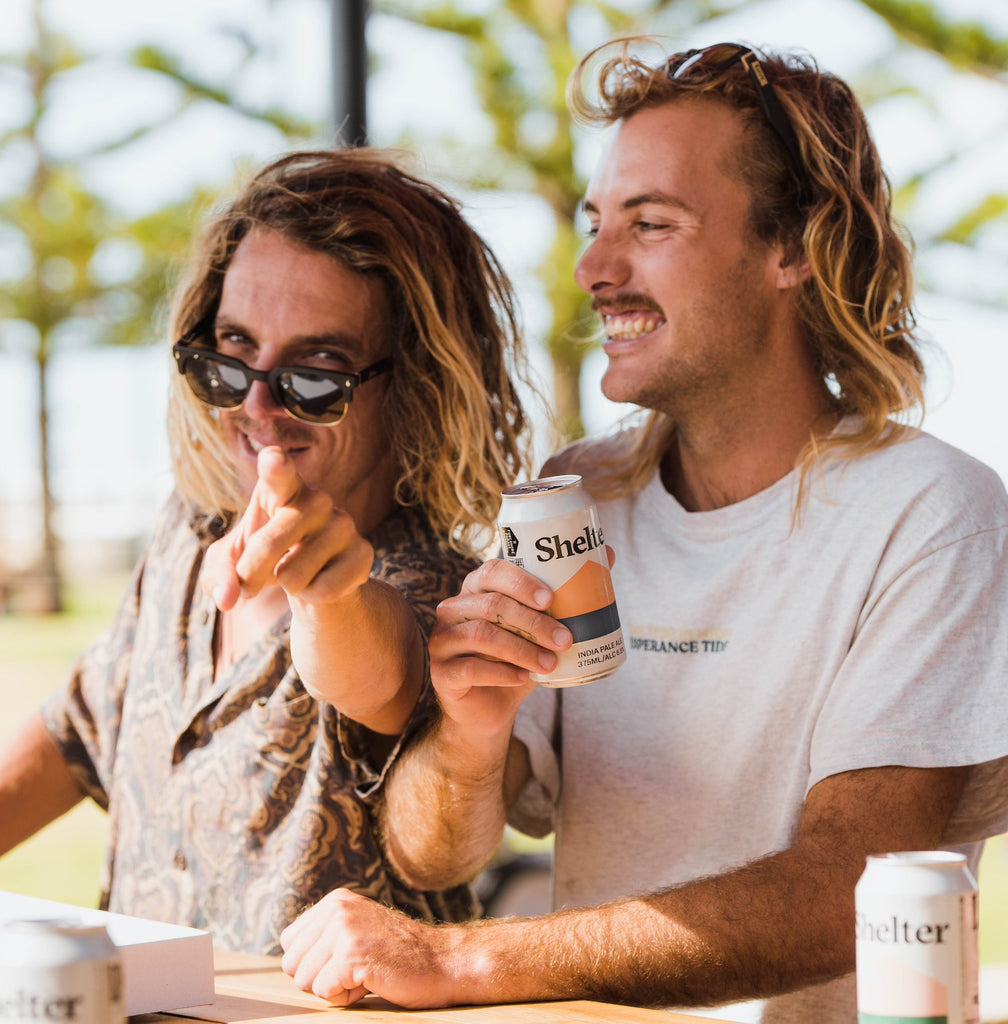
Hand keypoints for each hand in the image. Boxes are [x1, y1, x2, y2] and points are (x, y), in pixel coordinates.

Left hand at [203, 446, 372, 610]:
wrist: (315, 578)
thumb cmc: (264, 559)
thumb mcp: (230, 565)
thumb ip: (219, 577)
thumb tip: (226, 599)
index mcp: (281, 488)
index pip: (278, 471)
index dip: (275, 466)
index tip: (273, 459)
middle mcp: (316, 499)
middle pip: (267, 545)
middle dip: (250, 574)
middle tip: (251, 580)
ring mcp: (343, 524)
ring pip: (292, 577)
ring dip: (284, 586)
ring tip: (295, 572)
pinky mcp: (363, 552)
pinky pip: (321, 591)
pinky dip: (311, 597)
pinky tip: (320, 580)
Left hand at [280, 889, 455, 1008]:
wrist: (443, 961)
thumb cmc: (399, 955)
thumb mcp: (358, 929)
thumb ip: (326, 936)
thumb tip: (289, 961)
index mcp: (335, 901)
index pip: (289, 943)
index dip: (312, 963)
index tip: (343, 961)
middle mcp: (336, 909)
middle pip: (291, 964)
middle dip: (318, 979)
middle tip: (355, 971)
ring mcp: (344, 930)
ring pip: (304, 981)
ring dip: (333, 989)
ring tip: (365, 975)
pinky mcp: (351, 954)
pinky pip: (324, 992)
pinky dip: (345, 998)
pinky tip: (371, 982)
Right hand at [427, 558, 571, 741]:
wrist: (490, 709)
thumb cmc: (518, 660)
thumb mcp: (542, 629)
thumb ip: (568, 597)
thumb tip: (609, 554)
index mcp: (477, 589)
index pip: (493, 570)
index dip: (521, 581)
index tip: (551, 599)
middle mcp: (454, 608)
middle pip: (492, 604)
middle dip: (533, 622)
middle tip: (565, 639)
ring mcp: (443, 639)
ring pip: (482, 635)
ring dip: (522, 650)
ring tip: (551, 663)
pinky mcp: (441, 671)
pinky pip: (470, 667)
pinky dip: (501, 673)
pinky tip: (523, 679)